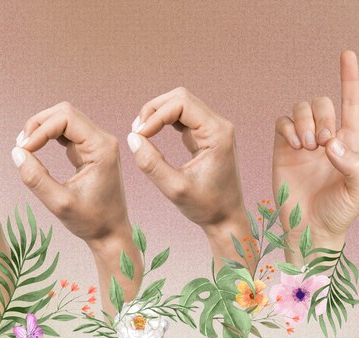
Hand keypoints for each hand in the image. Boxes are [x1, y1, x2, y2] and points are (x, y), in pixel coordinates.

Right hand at [11, 102, 141, 314]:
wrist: (110, 233)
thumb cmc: (91, 221)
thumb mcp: (59, 204)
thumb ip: (36, 178)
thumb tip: (17, 153)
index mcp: (102, 148)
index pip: (66, 117)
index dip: (40, 129)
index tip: (23, 149)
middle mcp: (102, 139)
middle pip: (64, 112)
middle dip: (39, 124)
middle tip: (21, 146)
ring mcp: (97, 143)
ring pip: (64, 118)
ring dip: (41, 128)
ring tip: (25, 148)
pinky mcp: (89, 149)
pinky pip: (66, 131)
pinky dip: (48, 136)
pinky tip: (35, 149)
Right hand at [127, 87, 252, 271]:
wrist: (226, 219)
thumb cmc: (206, 207)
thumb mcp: (174, 189)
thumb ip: (151, 164)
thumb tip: (132, 138)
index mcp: (217, 133)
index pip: (181, 103)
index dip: (155, 115)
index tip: (138, 135)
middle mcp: (218, 125)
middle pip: (180, 97)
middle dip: (154, 110)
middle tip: (136, 131)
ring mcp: (213, 128)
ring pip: (180, 104)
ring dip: (157, 114)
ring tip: (140, 133)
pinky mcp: (206, 135)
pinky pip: (182, 117)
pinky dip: (164, 122)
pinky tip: (150, 135)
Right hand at [272, 51, 358, 263]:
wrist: (309, 229)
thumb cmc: (339, 213)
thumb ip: (353, 164)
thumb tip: (331, 143)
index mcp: (348, 143)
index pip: (351, 104)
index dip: (349, 78)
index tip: (347, 55)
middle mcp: (325, 138)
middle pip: (322, 102)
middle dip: (322, 116)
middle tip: (321, 143)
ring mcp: (302, 142)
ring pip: (301, 109)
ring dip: (304, 122)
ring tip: (306, 147)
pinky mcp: (282, 149)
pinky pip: (282, 124)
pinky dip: (288, 128)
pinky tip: (294, 146)